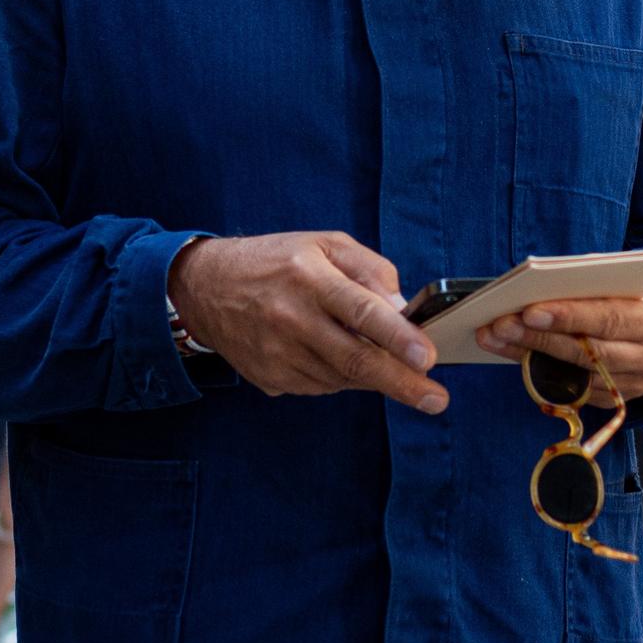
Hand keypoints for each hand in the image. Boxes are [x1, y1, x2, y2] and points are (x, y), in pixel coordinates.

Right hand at [168, 232, 447, 412]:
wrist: (206, 287)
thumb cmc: (276, 260)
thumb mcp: (324, 244)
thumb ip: (370, 270)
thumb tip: (403, 308)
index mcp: (309, 278)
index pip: (361, 312)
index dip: (397, 337)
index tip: (428, 358)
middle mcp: (292, 319)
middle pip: (356, 359)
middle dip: (402, 383)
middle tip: (436, 398)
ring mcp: (279, 354)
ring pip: (343, 377)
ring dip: (372, 375)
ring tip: (385, 361)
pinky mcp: (271, 378)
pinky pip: (323, 386)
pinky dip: (342, 376)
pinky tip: (337, 355)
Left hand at [475, 286, 642, 406]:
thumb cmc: (638, 295)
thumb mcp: (629, 280)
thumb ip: (596, 281)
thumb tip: (543, 282)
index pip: (611, 318)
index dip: (569, 316)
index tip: (530, 311)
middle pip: (589, 351)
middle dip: (540, 338)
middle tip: (502, 325)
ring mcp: (637, 384)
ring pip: (576, 374)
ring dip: (529, 356)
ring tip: (495, 337)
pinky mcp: (618, 400)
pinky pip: (574, 391)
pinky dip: (540, 373)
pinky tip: (513, 354)